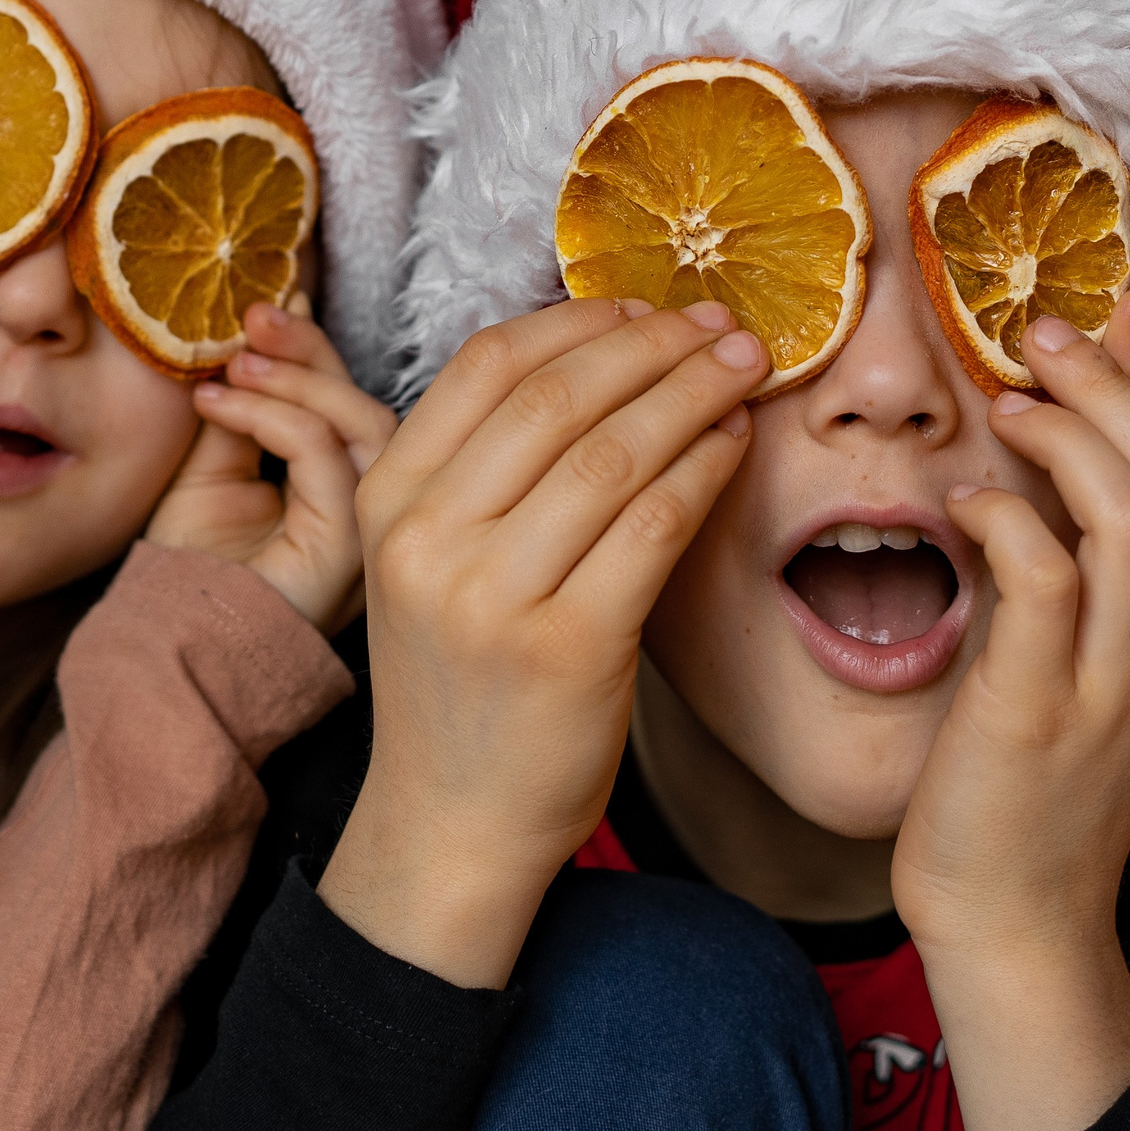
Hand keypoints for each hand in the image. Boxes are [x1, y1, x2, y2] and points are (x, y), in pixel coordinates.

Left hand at [144, 300, 397, 633]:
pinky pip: (331, 463)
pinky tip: (218, 405)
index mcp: (341, 491)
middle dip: (313, 350)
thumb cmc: (188, 575)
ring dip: (301, 378)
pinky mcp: (345, 552)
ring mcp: (366, 533)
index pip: (349, 406)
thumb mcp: (207, 471)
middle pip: (370, 408)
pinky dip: (277, 418)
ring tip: (235, 360)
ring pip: (369, 427)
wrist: (166, 648)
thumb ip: (235, 413)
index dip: (314, 350)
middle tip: (256, 311)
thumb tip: (245, 338)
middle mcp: (368, 511)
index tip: (264, 307)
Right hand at [319, 297, 769, 986]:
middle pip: (558, 397)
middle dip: (655, 345)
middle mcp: (427, 538)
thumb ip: (483, 470)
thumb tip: (603, 360)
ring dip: (694, 394)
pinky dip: (703, 471)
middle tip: (721, 325)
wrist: (450, 824)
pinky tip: (732, 446)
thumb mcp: (427, 562)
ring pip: (614, 453)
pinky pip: (653, 526)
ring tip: (743, 369)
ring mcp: (492, 595)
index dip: (579, 321)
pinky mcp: (567, 649)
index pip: (485, 365)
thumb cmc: (461, 684)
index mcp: (386, 500)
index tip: (644, 306)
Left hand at [897, 290, 1129, 1130]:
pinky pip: (1045, 583)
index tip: (1111, 310)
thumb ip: (1069, 569)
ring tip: (1008, 400)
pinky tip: (964, 501)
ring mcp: (1113, 683)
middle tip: (1040, 333)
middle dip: (1112, 388)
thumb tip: (1045, 474)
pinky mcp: (1039, 712)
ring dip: (1070, 438)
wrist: (1017, 927)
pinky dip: (1009, 520)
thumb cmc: (1021, 790)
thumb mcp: (1067, 666)